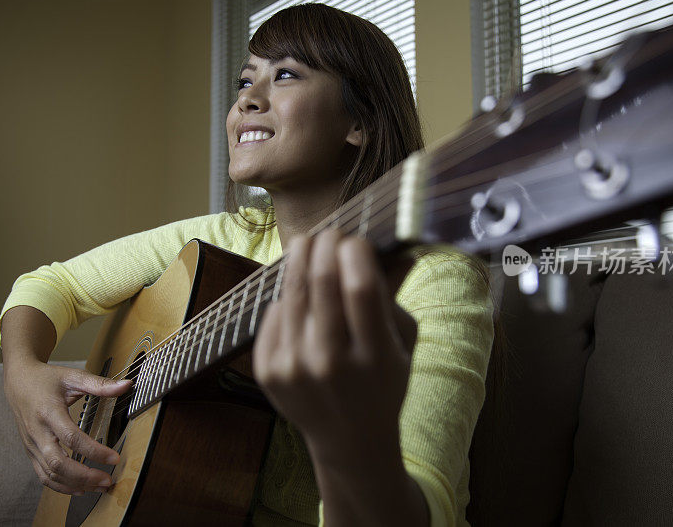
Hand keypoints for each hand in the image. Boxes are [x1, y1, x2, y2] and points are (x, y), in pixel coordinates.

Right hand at [3, 359, 130, 494]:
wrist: (18, 382)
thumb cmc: (46, 379)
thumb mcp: (73, 376)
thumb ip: (99, 384)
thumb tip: (126, 385)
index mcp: (49, 412)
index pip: (72, 437)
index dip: (94, 451)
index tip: (115, 458)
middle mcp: (38, 431)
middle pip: (58, 463)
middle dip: (84, 476)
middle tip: (107, 480)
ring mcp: (32, 444)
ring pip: (50, 473)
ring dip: (75, 484)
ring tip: (99, 486)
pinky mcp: (30, 451)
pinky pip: (43, 475)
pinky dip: (61, 486)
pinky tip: (79, 489)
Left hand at [253, 230, 416, 460]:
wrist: (350, 440)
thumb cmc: (383, 384)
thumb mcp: (402, 345)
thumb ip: (395, 296)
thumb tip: (403, 245)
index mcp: (374, 358)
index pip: (360, 289)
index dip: (355, 253)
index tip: (356, 238)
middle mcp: (331, 365)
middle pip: (321, 284)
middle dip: (324, 246)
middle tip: (328, 232)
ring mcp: (294, 370)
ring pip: (291, 294)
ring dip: (298, 260)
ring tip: (306, 244)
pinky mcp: (268, 373)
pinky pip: (273, 316)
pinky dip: (285, 298)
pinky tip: (298, 292)